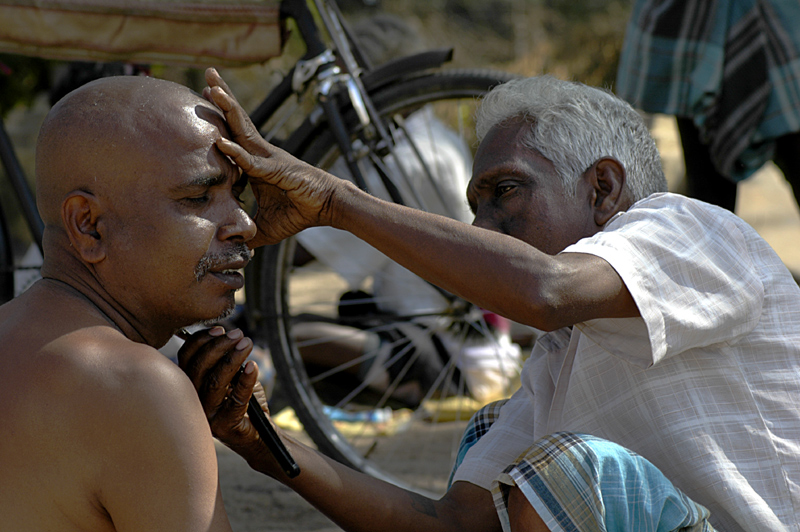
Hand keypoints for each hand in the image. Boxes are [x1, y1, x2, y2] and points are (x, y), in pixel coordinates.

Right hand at [177, 326, 280, 474]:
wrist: (258, 433)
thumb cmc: (243, 400)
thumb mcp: (231, 376)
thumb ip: (223, 359)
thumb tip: (225, 335)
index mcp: (189, 386)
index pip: (185, 359)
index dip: (199, 341)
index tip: (219, 329)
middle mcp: (192, 402)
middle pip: (198, 369)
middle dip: (218, 346)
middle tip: (238, 334)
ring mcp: (207, 416)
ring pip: (215, 382)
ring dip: (232, 359)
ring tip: (247, 344)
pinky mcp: (225, 425)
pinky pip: (236, 398)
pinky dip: (246, 379)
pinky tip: (253, 365)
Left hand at [204, 68, 345, 246]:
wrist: (327, 208)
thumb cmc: (300, 212)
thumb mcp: (266, 226)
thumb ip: (247, 233)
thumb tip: (230, 246)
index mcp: (255, 163)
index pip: (232, 136)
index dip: (218, 119)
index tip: (203, 100)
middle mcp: (261, 154)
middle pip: (236, 122)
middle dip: (222, 98)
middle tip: (208, 75)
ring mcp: (269, 159)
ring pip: (243, 130)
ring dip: (228, 109)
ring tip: (214, 88)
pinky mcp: (277, 169)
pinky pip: (252, 161)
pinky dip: (235, 153)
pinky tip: (220, 143)